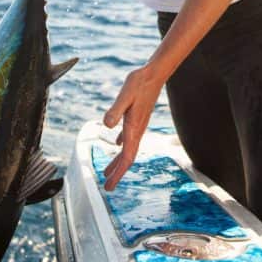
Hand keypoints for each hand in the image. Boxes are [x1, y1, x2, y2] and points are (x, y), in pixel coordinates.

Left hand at [103, 66, 163, 190]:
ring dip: (118, 161)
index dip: (118, 172)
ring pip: (127, 148)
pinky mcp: (136, 118)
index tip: (109, 186)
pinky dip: (121, 146)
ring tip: (107, 171)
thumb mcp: (124, 95)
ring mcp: (138, 125)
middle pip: (127, 157)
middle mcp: (137, 130)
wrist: (154, 74)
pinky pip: (128, 137)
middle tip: (107, 187)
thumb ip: (115, 110)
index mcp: (133, 128)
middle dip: (117, 173)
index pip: (126, 156)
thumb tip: (106, 126)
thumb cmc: (139, 83)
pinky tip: (116, 145)